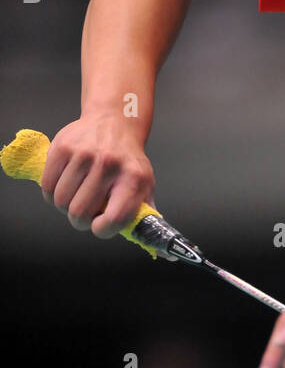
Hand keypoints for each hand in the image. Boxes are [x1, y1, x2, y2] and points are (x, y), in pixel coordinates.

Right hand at [40, 116, 154, 236]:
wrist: (115, 122)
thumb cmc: (128, 162)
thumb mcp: (144, 184)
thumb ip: (144, 214)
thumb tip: (154, 245)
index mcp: (134, 178)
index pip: (114, 218)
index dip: (102, 229)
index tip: (99, 226)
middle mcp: (109, 164)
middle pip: (80, 213)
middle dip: (79, 220)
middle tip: (85, 212)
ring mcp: (84, 154)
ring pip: (61, 201)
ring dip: (65, 206)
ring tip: (76, 196)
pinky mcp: (63, 147)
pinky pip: (47, 186)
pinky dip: (52, 193)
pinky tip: (64, 185)